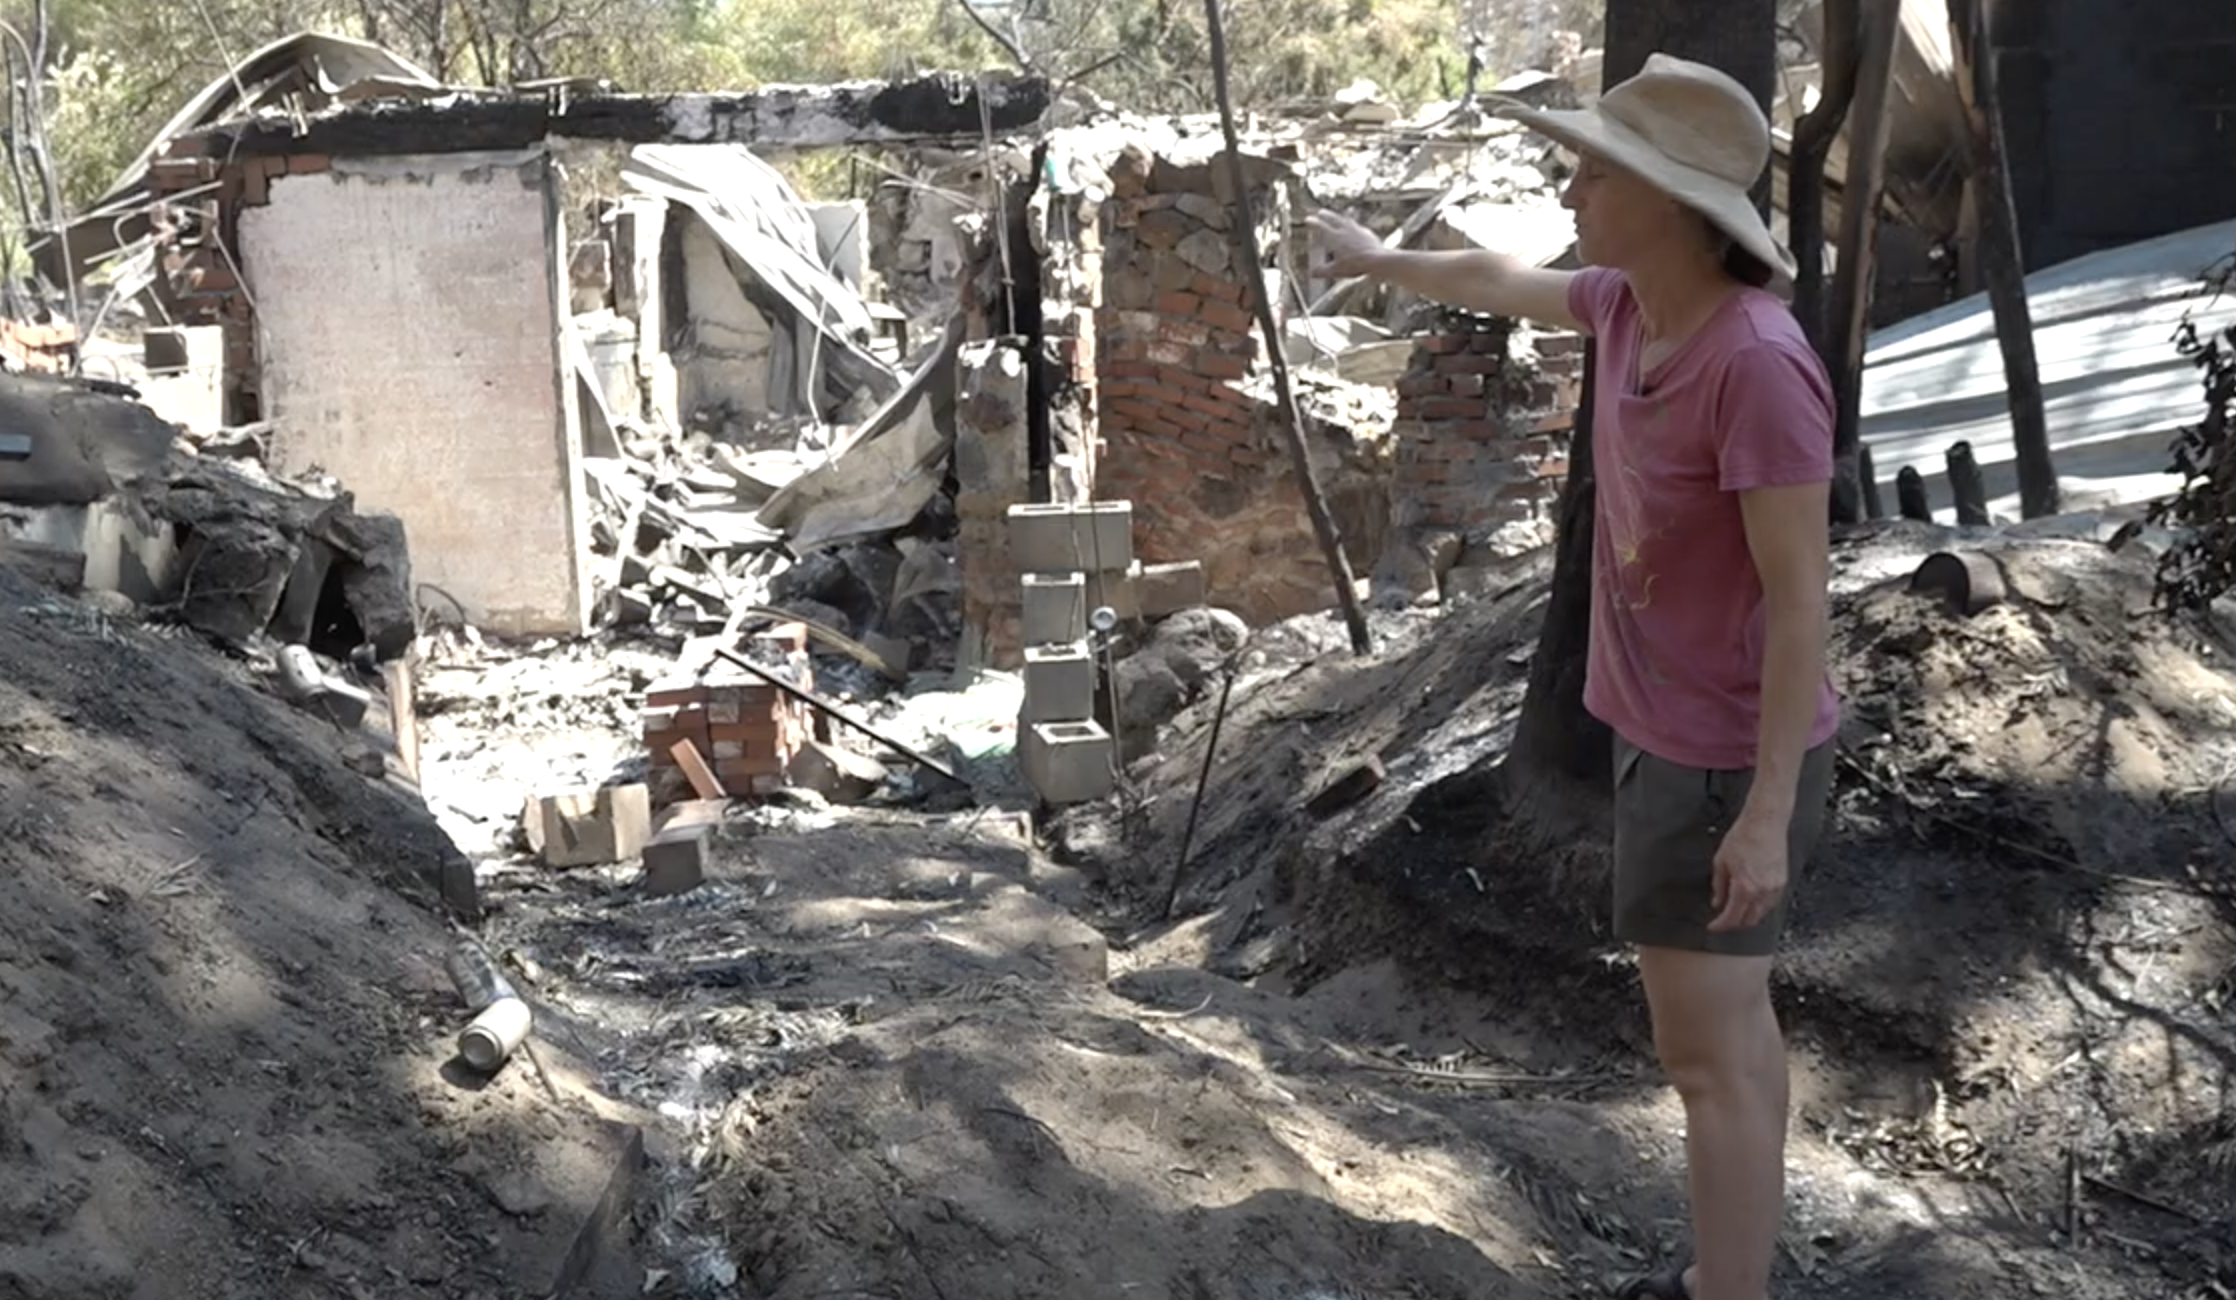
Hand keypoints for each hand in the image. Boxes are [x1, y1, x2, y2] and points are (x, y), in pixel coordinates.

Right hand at [1307, 209, 1386, 277]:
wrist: (1377, 260)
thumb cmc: (1356, 265)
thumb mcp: (1336, 271)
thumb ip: (1323, 271)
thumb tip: (1312, 273)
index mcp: (1335, 238)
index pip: (1321, 227)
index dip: (1313, 223)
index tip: (1307, 219)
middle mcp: (1345, 230)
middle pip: (1333, 219)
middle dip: (1326, 215)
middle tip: (1320, 212)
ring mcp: (1357, 230)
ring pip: (1347, 220)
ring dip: (1341, 217)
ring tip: (1339, 216)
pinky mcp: (1367, 234)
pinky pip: (1359, 228)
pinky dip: (1355, 227)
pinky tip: (1357, 229)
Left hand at [1708, 808, 1788, 932]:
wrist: (1765, 822)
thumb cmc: (1743, 836)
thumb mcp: (1721, 861)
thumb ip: (1719, 886)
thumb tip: (1717, 902)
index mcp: (1744, 888)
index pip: (1732, 917)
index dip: (1720, 925)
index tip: (1713, 926)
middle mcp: (1762, 891)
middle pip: (1749, 920)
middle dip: (1734, 924)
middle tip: (1723, 920)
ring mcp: (1775, 887)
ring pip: (1762, 914)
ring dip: (1748, 916)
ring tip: (1736, 911)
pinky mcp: (1783, 881)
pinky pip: (1771, 903)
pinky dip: (1760, 907)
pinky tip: (1750, 901)